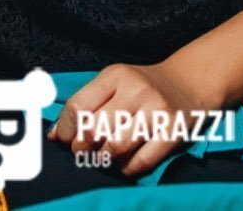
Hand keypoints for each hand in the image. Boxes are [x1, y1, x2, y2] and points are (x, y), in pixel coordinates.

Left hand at [50, 62, 221, 179]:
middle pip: (94, 128)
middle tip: (83, 151)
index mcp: (116, 75)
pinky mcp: (173, 131)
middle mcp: (136, 90)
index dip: (65, 129)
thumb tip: (54, 136)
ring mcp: (156, 110)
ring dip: (103, 159)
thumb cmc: (143, 86)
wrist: (189, 81)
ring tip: (102, 157)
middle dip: (82, 147)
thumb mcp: (114, 82)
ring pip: (116, 147)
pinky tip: (123, 164)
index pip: (78, 106)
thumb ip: (85, 104)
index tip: (64, 140)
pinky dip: (126, 168)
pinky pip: (141, 161)